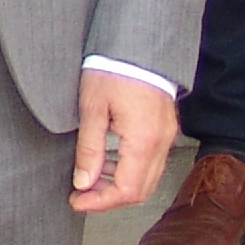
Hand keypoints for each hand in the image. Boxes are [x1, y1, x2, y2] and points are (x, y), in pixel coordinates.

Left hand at [71, 68, 178, 213]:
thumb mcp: (92, 108)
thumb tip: (83, 182)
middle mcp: (161, 143)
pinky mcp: (165, 128)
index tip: (77, 201)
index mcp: (144, 140)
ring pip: (147, 178)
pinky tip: (108, 160)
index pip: (126, 190)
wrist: (137, 42)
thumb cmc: (113, 69)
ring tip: (90, 176)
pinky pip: (151, 161)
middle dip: (109, 198)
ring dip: (119, 184)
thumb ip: (89, 149)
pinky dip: (130, 169)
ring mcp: (167, 136)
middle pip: (140, 190)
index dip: (100, 202)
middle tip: (81, 193)